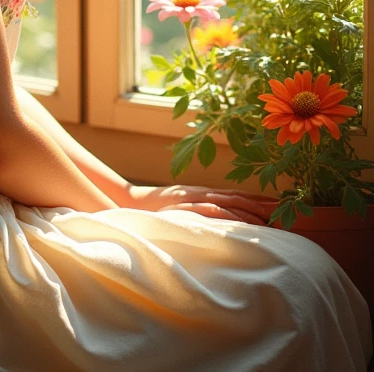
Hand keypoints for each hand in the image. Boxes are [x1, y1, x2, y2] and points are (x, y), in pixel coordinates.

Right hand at [126, 184, 278, 225]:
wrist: (133, 202)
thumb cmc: (162, 208)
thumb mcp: (188, 208)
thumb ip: (206, 212)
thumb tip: (228, 222)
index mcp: (206, 193)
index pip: (239, 195)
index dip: (259, 199)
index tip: (280, 207)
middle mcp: (203, 193)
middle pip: (238, 198)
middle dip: (260, 205)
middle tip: (282, 214)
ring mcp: (193, 199)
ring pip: (226, 203)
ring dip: (247, 210)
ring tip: (266, 220)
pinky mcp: (183, 206)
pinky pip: (206, 210)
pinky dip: (222, 214)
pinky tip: (234, 220)